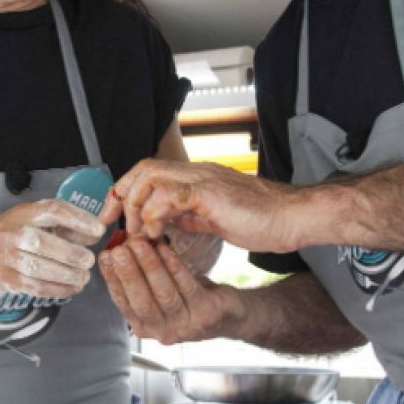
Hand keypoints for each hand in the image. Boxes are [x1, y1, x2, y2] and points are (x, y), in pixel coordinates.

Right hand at [0, 200, 103, 297]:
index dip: (78, 219)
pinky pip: (34, 287)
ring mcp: (7, 258)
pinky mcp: (7, 279)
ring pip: (37, 269)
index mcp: (24, 213)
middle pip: (42, 243)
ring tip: (84, 277)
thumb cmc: (14, 230)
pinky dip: (57, 290)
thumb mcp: (34, 218)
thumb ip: (64, 224)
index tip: (98, 229)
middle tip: (89, 260)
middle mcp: (12, 234)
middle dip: (70, 254)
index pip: (52, 211)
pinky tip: (72, 288)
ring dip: (66, 275)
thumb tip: (96, 234)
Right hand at [99, 236, 236, 343]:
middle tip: (118, 250)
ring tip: (138, 244)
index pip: (123, 303)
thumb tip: (116, 248)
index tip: (104, 256)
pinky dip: (174, 267)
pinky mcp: (206, 314)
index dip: (112, 279)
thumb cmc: (188, 297)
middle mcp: (163, 332)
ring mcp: (185, 326)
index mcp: (145, 327)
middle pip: (141, 302)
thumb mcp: (159, 291)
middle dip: (128, 274)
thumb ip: (140, 277)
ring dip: (149, 266)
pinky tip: (165, 249)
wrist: (229, 313)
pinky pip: (186, 287)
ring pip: (163, 294)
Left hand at [100, 159, 302, 252]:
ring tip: (139, 235)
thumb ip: (186, 215)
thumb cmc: (261, 220)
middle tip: (114, 225)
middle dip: (121, 196)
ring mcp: (203, 179)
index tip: (111, 216)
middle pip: (142, 168)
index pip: (147, 172)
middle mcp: (195, 173)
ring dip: (137, 207)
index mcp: (195, 178)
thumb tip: (159, 222)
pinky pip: (171, 196)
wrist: (292, 217)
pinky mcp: (210, 193)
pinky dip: (155, 214)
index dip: (124, 190)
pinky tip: (157, 234)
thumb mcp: (212, 217)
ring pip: (151, 177)